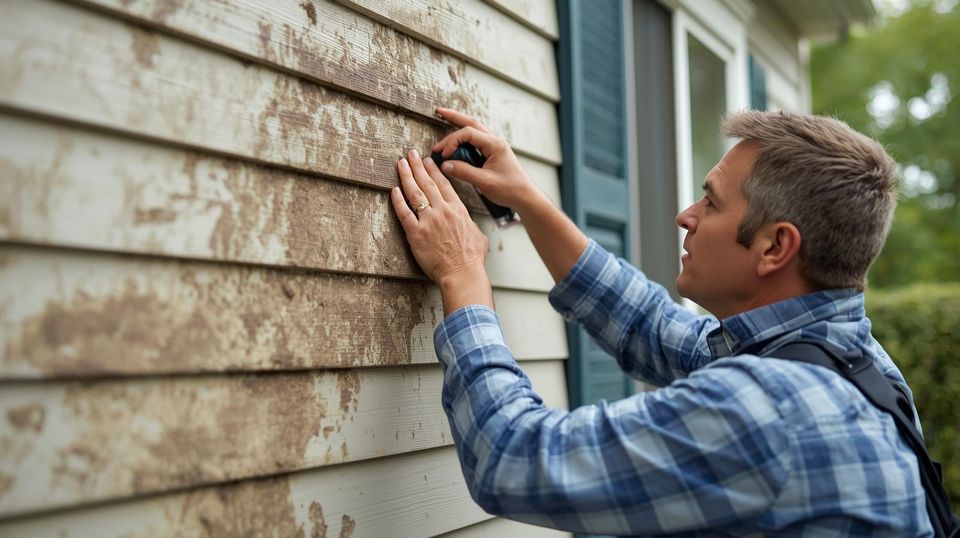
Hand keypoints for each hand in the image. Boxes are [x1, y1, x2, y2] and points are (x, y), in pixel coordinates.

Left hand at [391, 149, 489, 291]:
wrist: (462, 274)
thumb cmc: (472, 259)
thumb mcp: (478, 235)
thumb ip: (470, 224)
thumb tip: (467, 222)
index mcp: (458, 210)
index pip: (444, 184)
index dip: (434, 170)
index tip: (427, 160)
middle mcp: (443, 211)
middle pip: (427, 183)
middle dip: (418, 166)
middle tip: (410, 154)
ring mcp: (429, 221)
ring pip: (415, 193)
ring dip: (406, 176)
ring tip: (400, 163)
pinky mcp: (416, 234)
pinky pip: (404, 213)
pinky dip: (398, 200)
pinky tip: (393, 190)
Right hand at [432, 108, 541, 211]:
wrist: (525, 196)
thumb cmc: (510, 189)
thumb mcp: (485, 182)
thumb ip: (464, 172)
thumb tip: (445, 165)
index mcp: (495, 145)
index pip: (468, 133)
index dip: (452, 141)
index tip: (443, 154)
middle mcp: (495, 141)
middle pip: (472, 123)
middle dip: (454, 117)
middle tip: (439, 111)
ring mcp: (495, 146)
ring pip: (475, 129)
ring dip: (459, 124)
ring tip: (444, 119)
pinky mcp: (493, 153)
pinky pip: (476, 140)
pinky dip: (465, 137)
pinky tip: (457, 139)